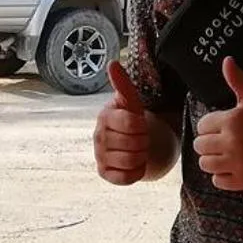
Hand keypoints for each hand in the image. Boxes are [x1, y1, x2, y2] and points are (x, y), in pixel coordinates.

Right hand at [94, 61, 151, 185]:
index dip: (143, 126)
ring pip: (130, 161)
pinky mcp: (104, 173)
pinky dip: (136, 172)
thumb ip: (123, 84)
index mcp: (105, 116)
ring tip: (139, 149)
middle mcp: (98, 137)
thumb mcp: (132, 102)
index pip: (132, 124)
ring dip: (142, 156)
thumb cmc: (131, 118)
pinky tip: (136, 163)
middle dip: (144, 142)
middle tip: (142, 137)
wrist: (129, 140)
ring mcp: (100, 156)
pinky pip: (125, 178)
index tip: (141, 123)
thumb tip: (113, 63)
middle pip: (133, 145)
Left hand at [194, 58, 242, 192]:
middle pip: (199, 146)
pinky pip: (217, 181)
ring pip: (205, 164)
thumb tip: (227, 60)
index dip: (211, 126)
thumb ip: (237, 80)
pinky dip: (222, 176)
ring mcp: (238, 163)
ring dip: (213, 160)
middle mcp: (232, 142)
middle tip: (225, 141)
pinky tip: (234, 167)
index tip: (224, 127)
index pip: (201, 126)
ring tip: (227, 154)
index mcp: (232, 121)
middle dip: (209, 143)